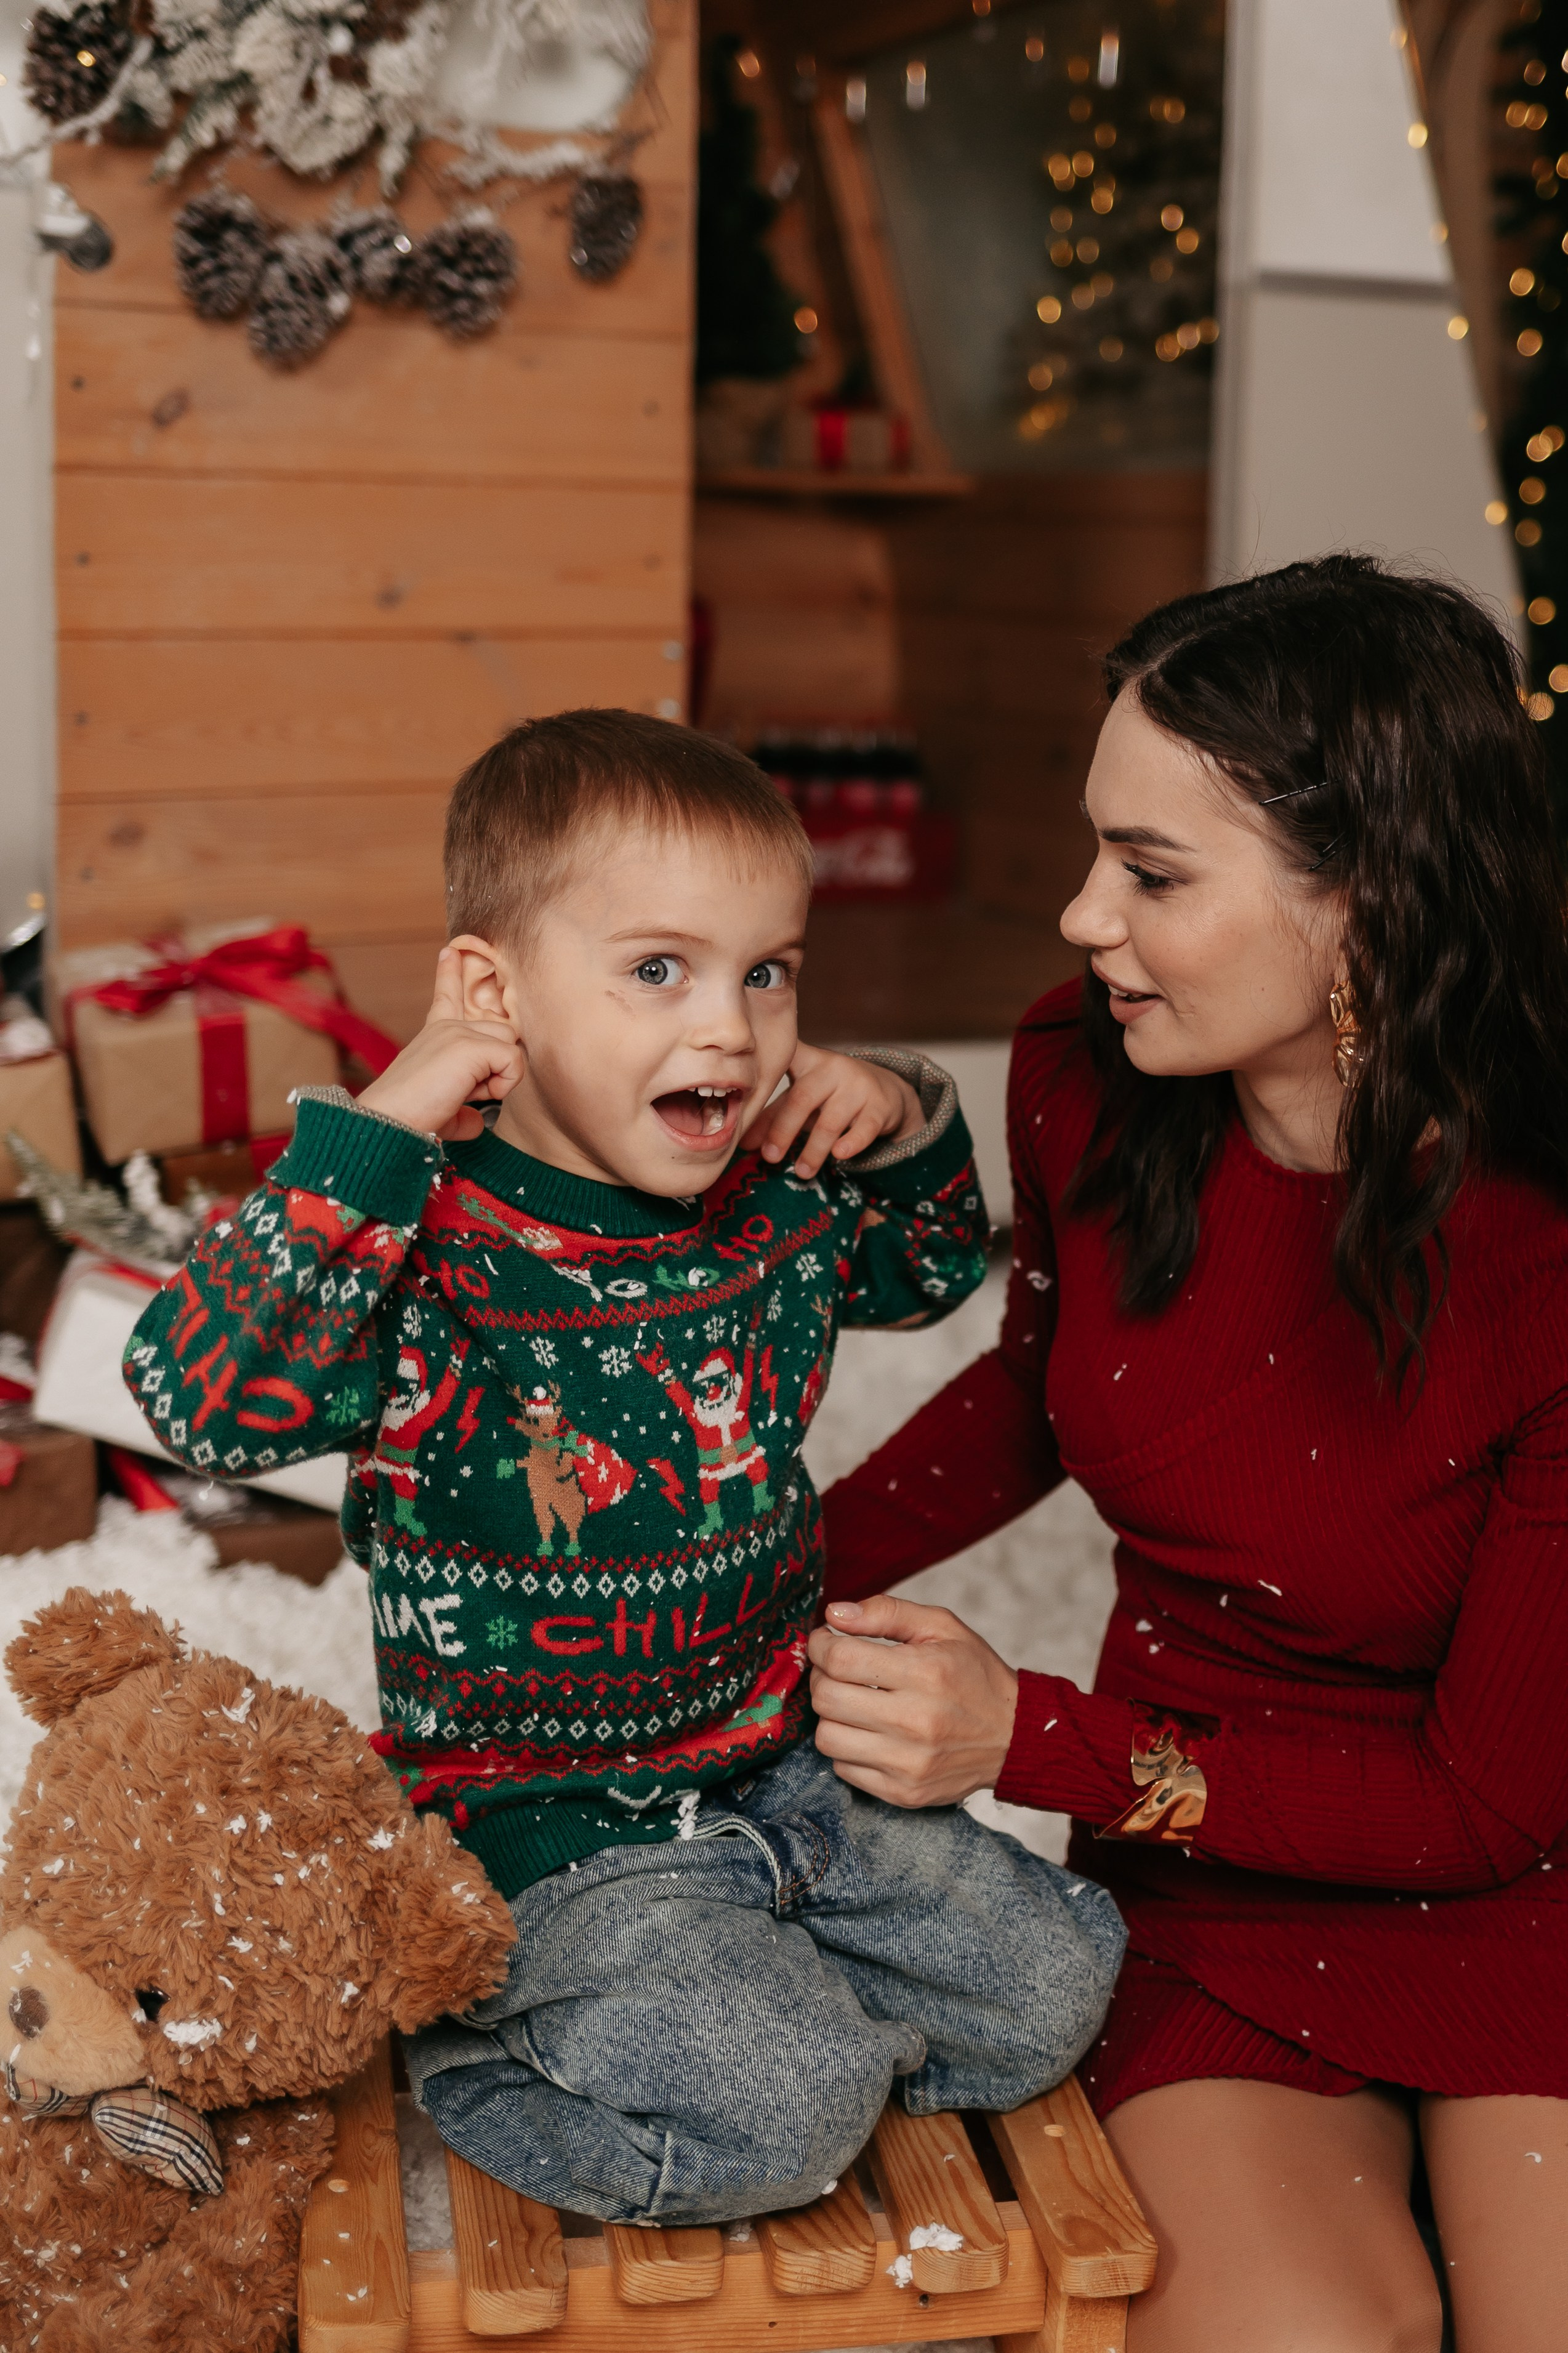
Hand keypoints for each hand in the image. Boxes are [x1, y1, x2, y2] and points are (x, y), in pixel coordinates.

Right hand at [357, 947, 524, 1142]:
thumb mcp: (441, 1111)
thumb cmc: (409, 1119)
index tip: (451, 951)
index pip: (446, 996)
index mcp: (434, 1034)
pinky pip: (513, 1061)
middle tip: (468, 1091)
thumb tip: (475, 1120)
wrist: (387, 1123)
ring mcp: (458, 1032)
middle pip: (502, 1030)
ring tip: (468, 1093)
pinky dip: (503, 1085)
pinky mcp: (470, 1045)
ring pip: (510, 1043)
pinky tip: (473, 1094)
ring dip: (500, 1076)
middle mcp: (446, 1027)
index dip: (450, 973)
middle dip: (498, 1065)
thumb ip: (462, 1110)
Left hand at [740, 1043, 921, 1181]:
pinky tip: (840, 1155)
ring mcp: (859, 1086)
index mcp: (808, 1062)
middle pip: (802, 1099)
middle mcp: (833, 1068)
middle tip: (770, 1157)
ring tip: (802, 1172)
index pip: (785, 1058)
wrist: (886, 1092)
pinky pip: (865, 1127)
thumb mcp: (802, 1101)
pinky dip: (852, 1142)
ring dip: (814, 1150)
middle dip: (783, 1130)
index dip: (769, 1065)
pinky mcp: (880, 1107)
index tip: (748, 1079)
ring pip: (831, 1120)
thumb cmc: (832, 1097)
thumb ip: (772, 1117)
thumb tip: (741, 1143)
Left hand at [808, 1594, 1018, 1808]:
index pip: (841, 1660)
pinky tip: (868, 1731)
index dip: (822, 1646)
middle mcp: (916, 1721)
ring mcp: (909, 1763)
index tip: (826, 1641)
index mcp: (925, 1673)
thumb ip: (886, 1612)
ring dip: (830, 1715)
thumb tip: (834, 1615)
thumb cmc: (975, 1674)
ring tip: (851, 1701)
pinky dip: (846, 1747)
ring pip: (827, 1738)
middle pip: (827, 1699)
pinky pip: (843, 1768)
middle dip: (821, 1677)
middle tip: (836, 1669)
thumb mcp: (941, 1627)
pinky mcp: (904, 1792)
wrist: (1016, 1738)